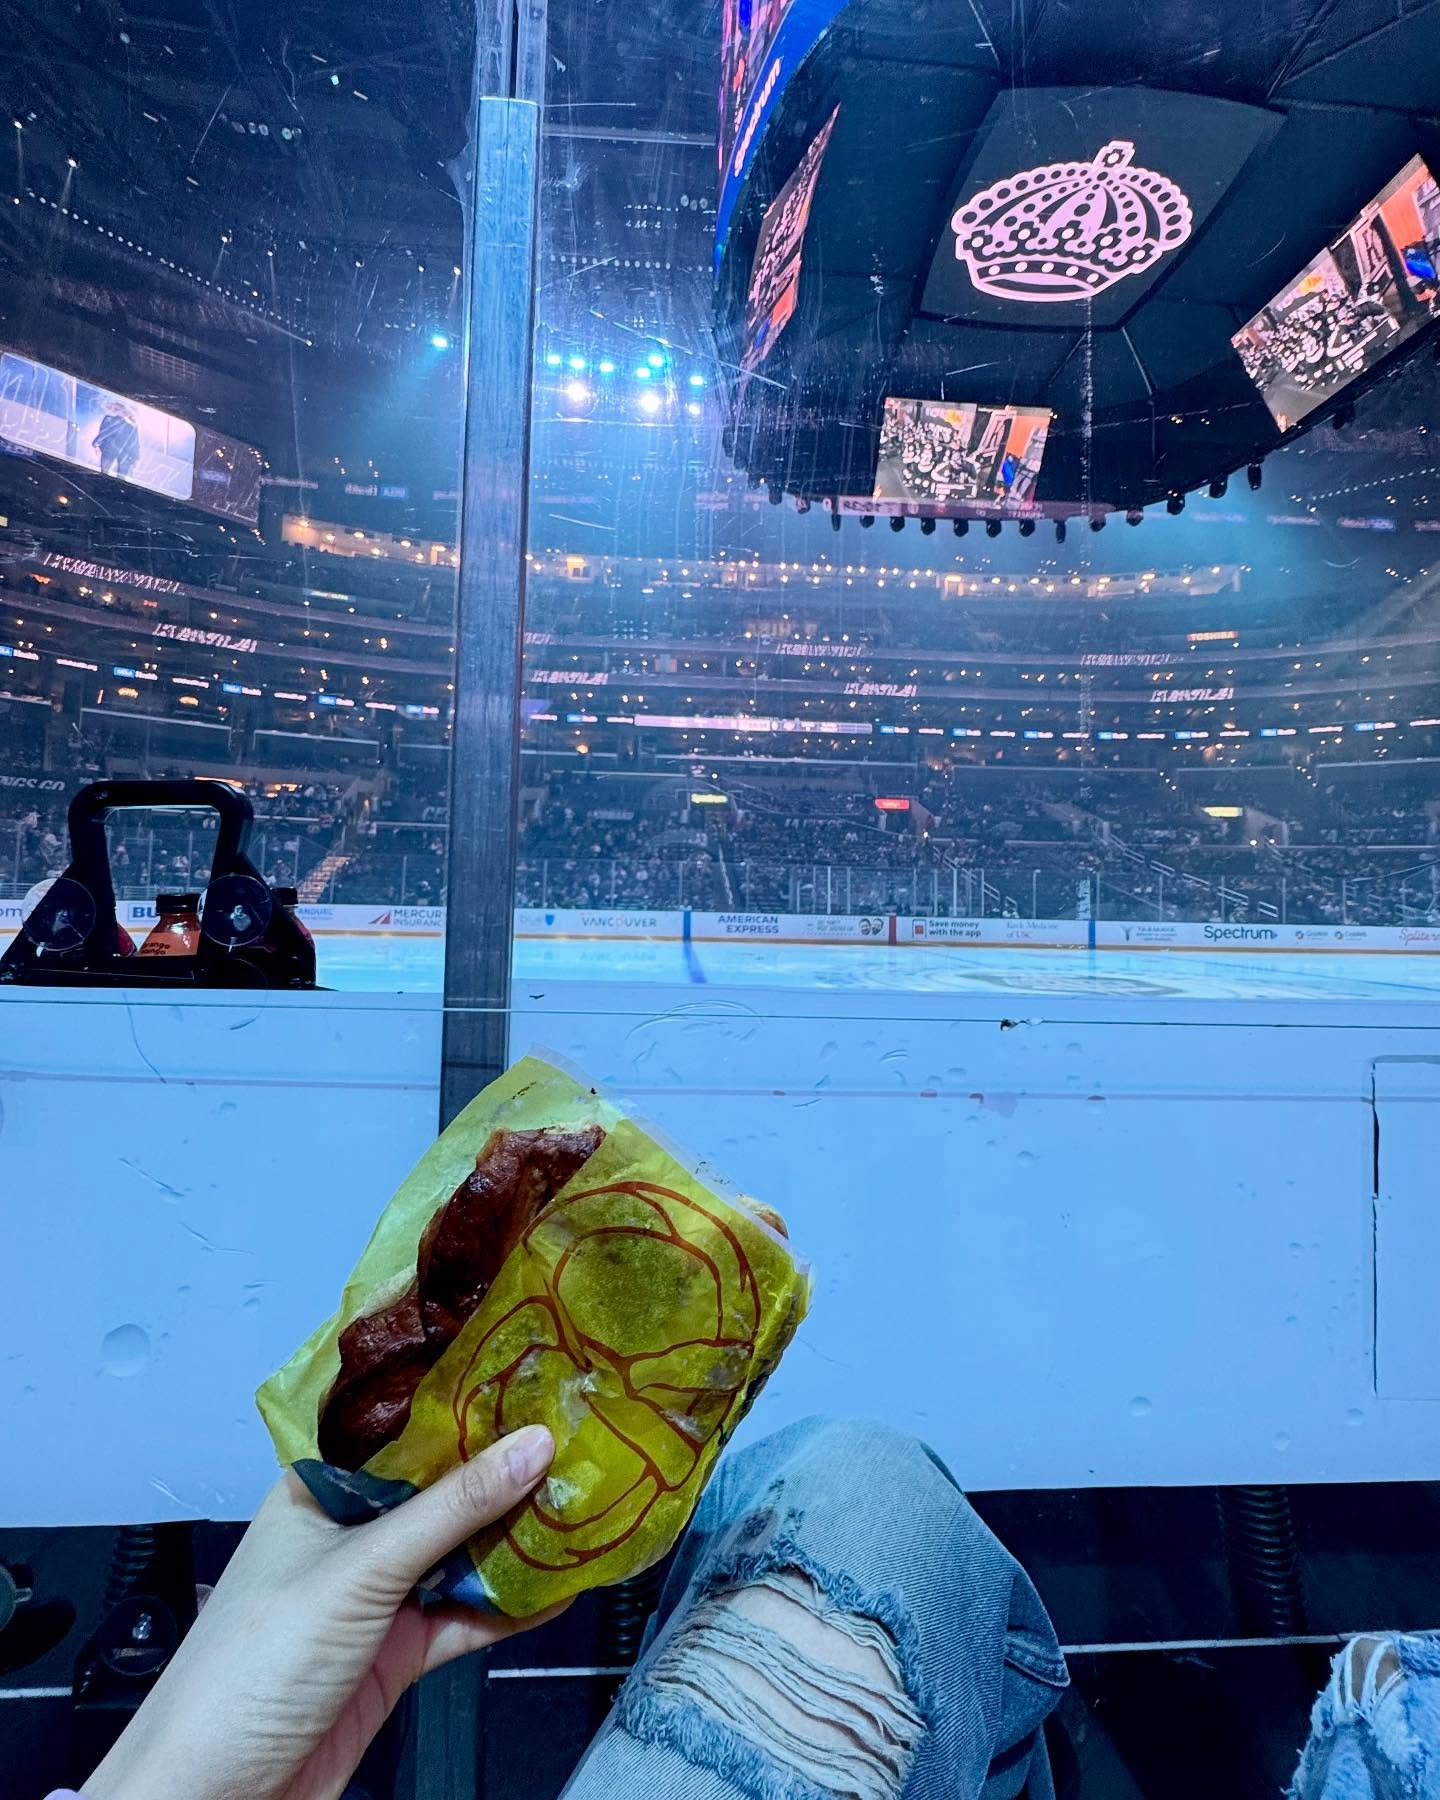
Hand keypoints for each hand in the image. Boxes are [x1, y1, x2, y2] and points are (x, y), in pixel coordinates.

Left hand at [86, 1424, 562, 1799]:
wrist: (215, 1799)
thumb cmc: (252, 1666)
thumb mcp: (360, 1571)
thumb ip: (451, 1509)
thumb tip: (531, 1444)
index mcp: (319, 1489)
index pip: (399, 1427)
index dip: (462, 1399)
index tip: (531, 1370)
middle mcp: (349, 1534)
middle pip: (439, 1490)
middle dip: (504, 1468)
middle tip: (579, 1433)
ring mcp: (375, 1596)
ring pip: (459, 1552)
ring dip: (516, 1537)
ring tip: (586, 1500)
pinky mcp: (396, 1654)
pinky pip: (464, 1617)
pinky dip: (510, 1607)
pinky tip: (561, 1586)